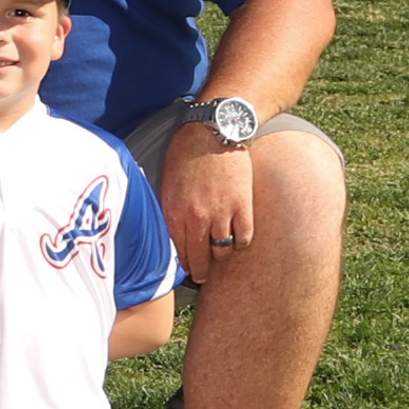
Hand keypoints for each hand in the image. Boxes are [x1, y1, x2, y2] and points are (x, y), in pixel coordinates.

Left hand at [160, 122, 253, 280]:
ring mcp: (220, 214)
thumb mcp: (165, 184)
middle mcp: (195, 218)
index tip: (185, 270)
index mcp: (173, 212)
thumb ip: (169, 210)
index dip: (182, 266)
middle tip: (202, 276)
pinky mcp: (242, 207)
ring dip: (220, 255)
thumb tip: (171, 233)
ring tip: (218, 254)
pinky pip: (243, 238)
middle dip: (200, 272)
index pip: (176, 253)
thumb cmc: (184, 154)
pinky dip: (240, 243)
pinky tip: (236, 239)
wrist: (211, 132)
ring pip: (221, 252)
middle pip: (199, 260)